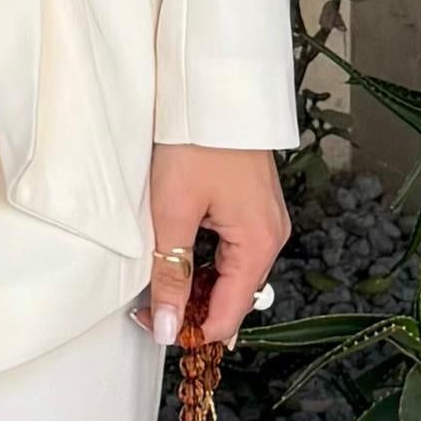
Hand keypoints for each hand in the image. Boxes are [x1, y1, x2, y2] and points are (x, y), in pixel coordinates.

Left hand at [140, 145, 291, 346]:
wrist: (213, 90)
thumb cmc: (196, 142)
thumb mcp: (172, 213)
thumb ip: (169, 275)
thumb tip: (168, 326)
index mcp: (258, 244)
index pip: (229, 314)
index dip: (190, 329)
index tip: (153, 326)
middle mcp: (272, 238)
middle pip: (234, 298)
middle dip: (193, 310)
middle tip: (148, 308)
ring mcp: (266, 222)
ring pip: (232, 277)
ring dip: (198, 288)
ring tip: (160, 284)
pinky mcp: (255, 209)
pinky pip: (234, 253)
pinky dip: (207, 265)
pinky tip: (180, 260)